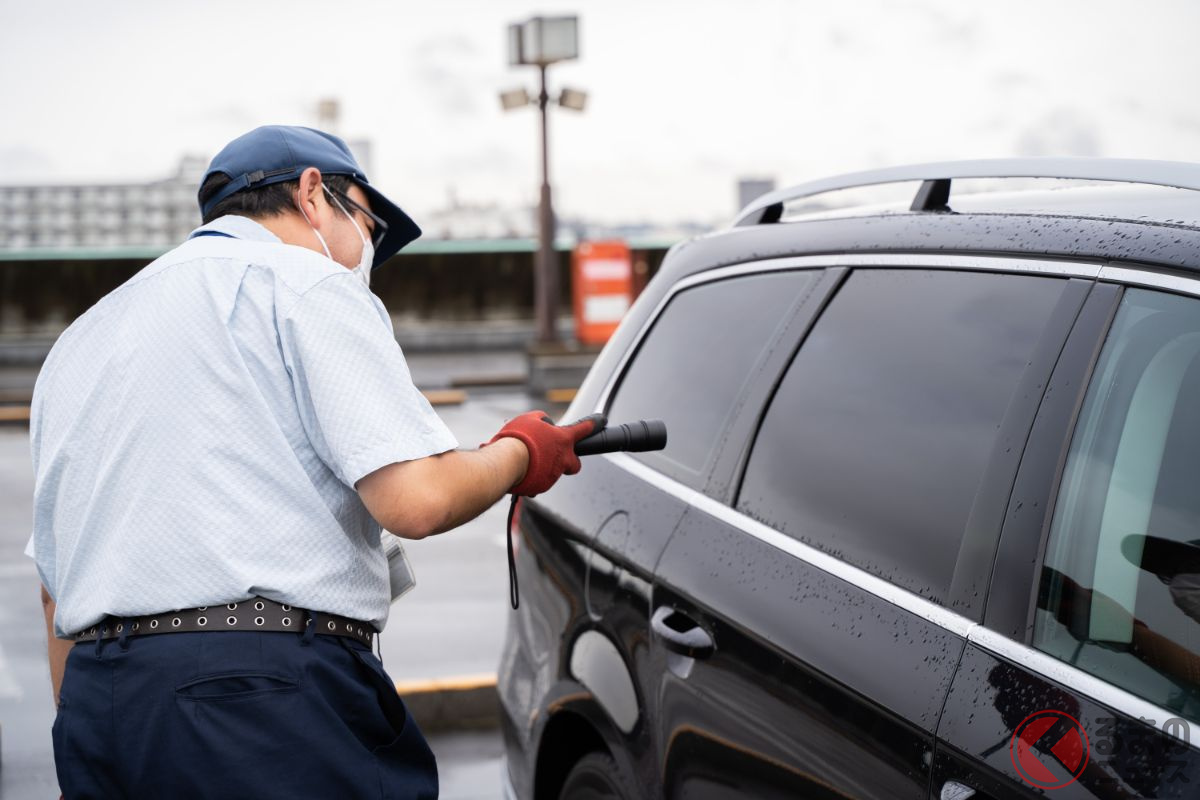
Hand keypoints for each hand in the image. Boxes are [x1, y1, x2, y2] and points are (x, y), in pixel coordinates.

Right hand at [485, 411, 604, 495]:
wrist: (507, 461)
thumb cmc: (518, 438)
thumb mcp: (530, 419)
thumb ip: (541, 419)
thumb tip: (543, 422)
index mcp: (563, 439)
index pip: (583, 429)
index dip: (593, 424)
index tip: (600, 420)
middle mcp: (563, 458)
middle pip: (575, 463)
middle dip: (570, 461)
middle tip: (557, 457)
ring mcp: (554, 474)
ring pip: (554, 472)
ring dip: (544, 467)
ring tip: (527, 461)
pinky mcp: (542, 486)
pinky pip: (539, 481)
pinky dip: (532, 477)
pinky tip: (522, 471)